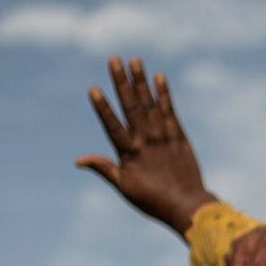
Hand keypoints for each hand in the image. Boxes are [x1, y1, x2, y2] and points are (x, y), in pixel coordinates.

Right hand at [76, 56, 216, 234]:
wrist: (187, 206)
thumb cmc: (152, 200)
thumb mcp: (124, 187)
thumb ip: (103, 168)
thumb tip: (78, 160)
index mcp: (130, 154)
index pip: (113, 126)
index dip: (103, 108)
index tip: (93, 89)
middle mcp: (147, 141)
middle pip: (132, 107)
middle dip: (122, 82)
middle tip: (114, 59)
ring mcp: (164, 136)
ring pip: (150, 104)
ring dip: (141, 81)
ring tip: (135, 60)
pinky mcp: (179, 136)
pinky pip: (170, 111)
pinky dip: (164, 94)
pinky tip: (159, 77)